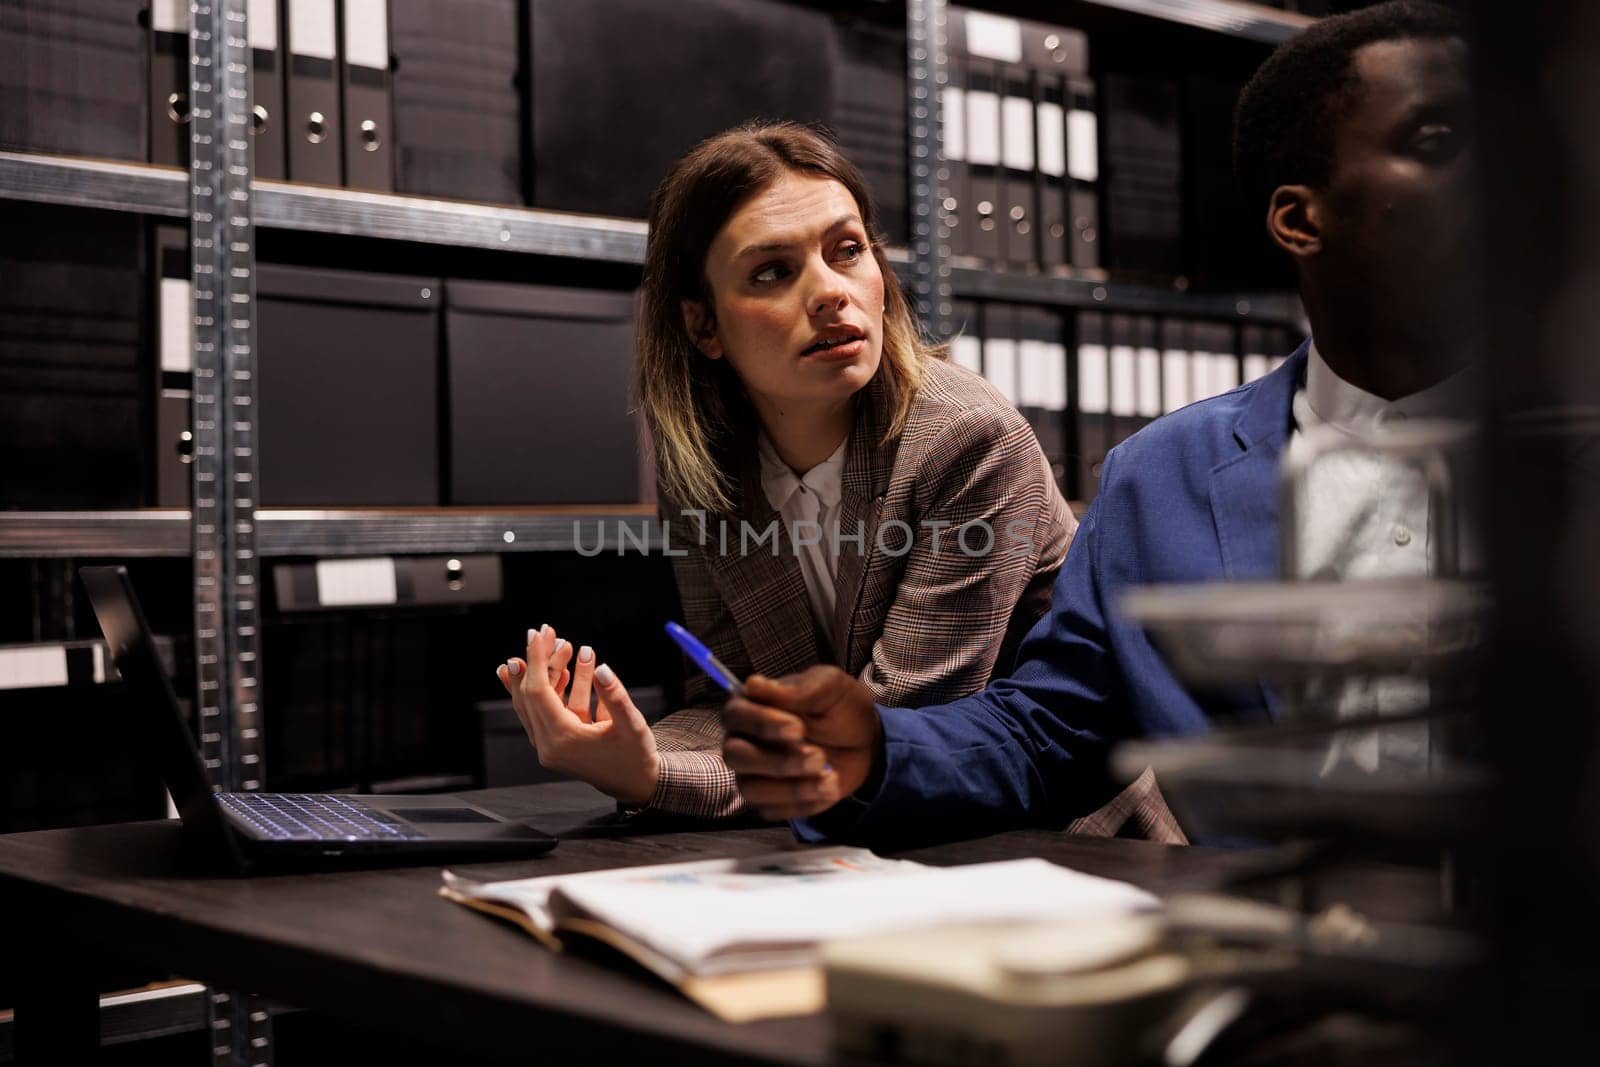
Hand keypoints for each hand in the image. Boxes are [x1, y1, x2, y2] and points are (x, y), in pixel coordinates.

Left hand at [495, 624, 660, 806]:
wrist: (636, 784)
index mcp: (563, 740)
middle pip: (531, 694)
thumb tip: (602, 669)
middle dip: (539, 660)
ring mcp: (549, 745)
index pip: (538, 692)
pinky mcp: (555, 742)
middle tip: (549, 632)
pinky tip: (560, 667)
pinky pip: (544, 710)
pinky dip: (551, 687)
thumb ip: (615, 696)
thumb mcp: (631, 724)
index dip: (536, 660)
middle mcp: (548, 745)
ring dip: (549, 672)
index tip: (537, 634)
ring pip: (535, 701)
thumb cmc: (636, 756)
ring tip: (565, 645)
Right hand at [721, 665, 882, 819]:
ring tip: (831, 777)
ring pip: (751, 789)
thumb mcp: (829, 687)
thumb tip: (753, 684)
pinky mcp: (769, 801)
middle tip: (819, 757)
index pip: (735, 714)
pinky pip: (773, 811)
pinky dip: (804, 803)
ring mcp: (753, 774)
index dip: (761, 723)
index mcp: (752, 705)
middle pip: (735, 756)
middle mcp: (743, 740)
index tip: (798, 728)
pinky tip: (830, 788)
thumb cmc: (839, 708)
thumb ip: (797, 688)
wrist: (864, 742)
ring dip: (793, 787)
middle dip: (777, 761)